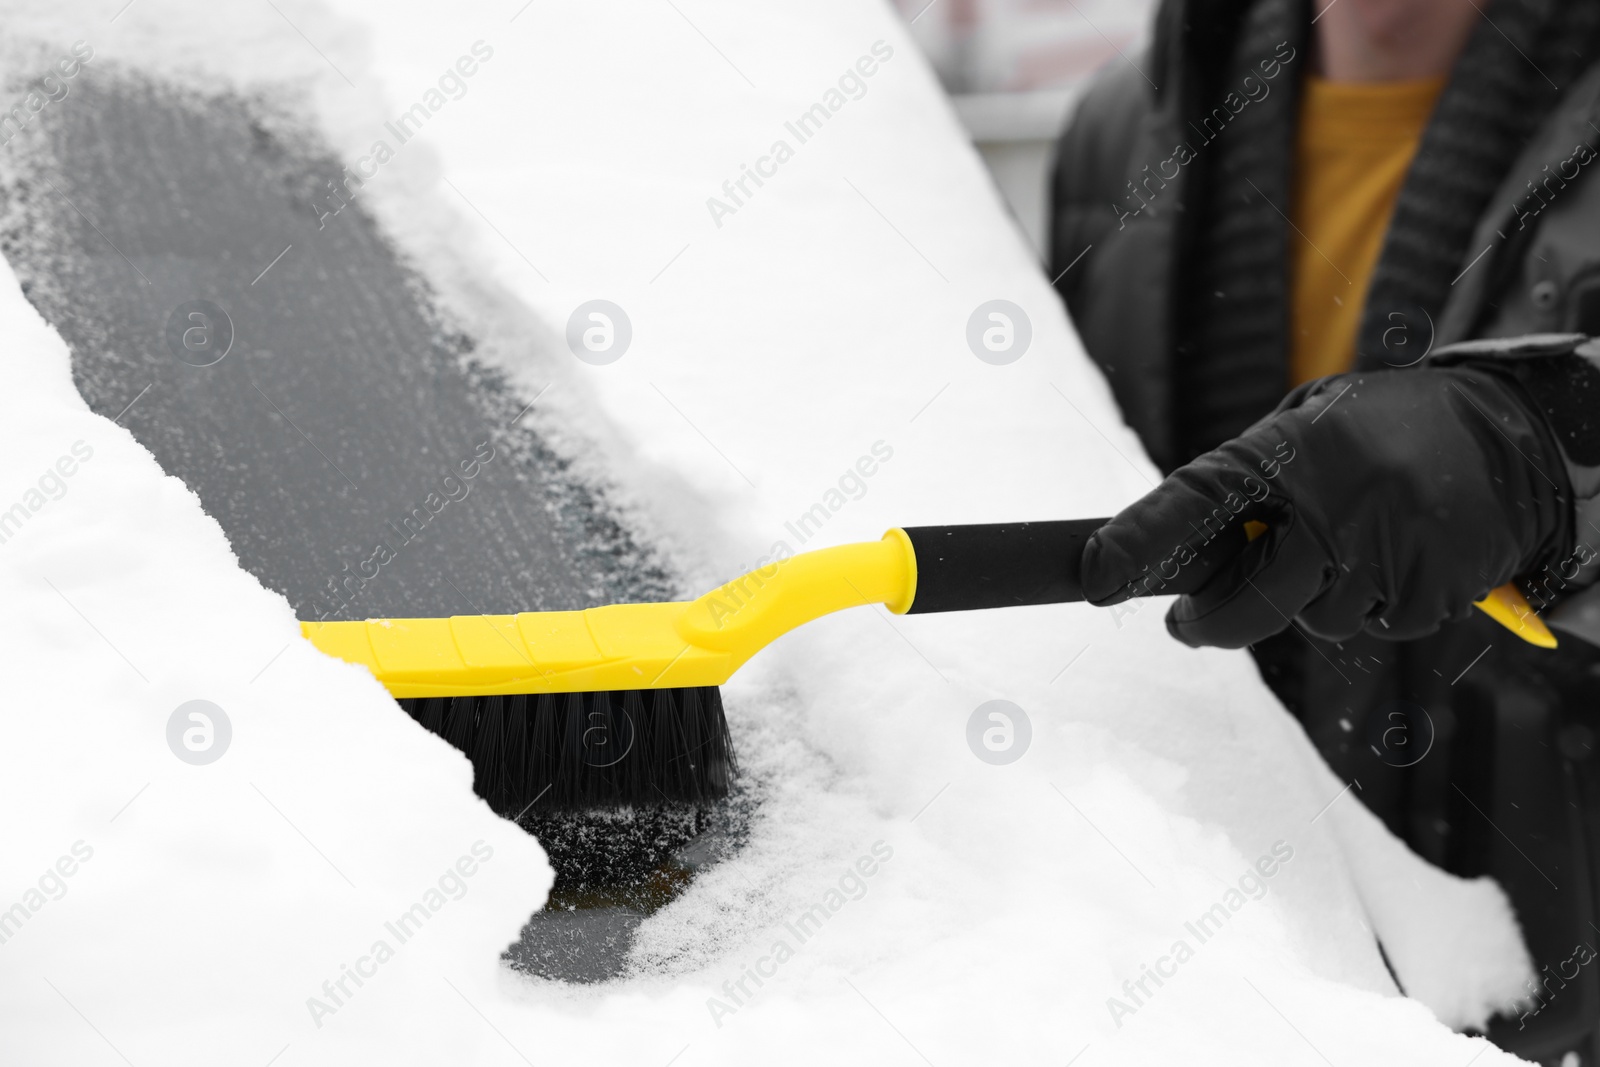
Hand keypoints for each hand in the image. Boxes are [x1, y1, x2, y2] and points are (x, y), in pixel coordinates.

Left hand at [1080, 367, 1570, 647]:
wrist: (1507, 427)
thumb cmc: (1380, 431)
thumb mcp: (1307, 428)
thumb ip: (1249, 484)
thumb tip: (1175, 554)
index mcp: (1284, 451)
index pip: (1195, 501)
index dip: (1139, 542)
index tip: (1094, 576)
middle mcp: (1331, 499)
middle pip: (1250, 600)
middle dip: (1211, 623)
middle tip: (1188, 623)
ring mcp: (1385, 545)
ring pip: (1317, 619)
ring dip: (1316, 601)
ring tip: (1349, 547)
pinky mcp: (1433, 583)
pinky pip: (1384, 626)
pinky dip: (1382, 606)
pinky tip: (1398, 559)